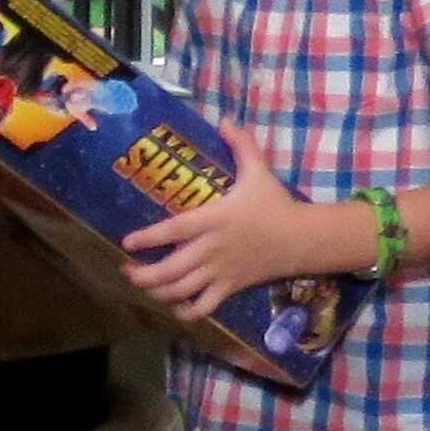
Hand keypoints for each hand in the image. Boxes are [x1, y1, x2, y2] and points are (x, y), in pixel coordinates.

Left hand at [118, 122, 348, 318]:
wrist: (303, 238)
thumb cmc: (276, 204)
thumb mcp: (258, 171)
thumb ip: (241, 145)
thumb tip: (226, 119)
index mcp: (214, 219)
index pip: (174, 230)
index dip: (148, 238)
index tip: (127, 242)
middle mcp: (212, 249)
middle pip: (171, 270)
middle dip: (144, 275)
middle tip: (126, 270)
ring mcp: (221, 271)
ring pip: (183, 291)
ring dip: (159, 292)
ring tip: (144, 286)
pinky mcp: (231, 287)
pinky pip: (205, 306)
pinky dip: (187, 311)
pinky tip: (175, 308)